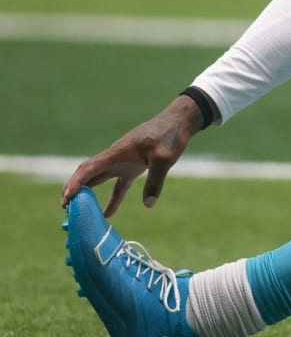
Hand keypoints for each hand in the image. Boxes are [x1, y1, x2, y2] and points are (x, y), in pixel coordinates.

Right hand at [60, 96, 203, 216]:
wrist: (179, 122)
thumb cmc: (170, 135)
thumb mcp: (165, 158)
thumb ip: (155, 181)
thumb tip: (148, 204)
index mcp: (118, 152)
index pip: (90, 168)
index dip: (76, 182)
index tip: (66, 198)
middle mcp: (116, 157)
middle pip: (88, 173)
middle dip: (75, 189)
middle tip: (66, 208)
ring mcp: (123, 161)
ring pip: (99, 178)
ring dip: (88, 193)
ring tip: (78, 211)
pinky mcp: (133, 166)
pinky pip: (118, 185)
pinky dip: (112, 199)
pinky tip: (108, 214)